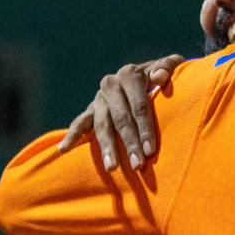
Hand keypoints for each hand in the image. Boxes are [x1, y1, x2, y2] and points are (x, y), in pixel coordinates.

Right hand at [58, 54, 185, 170]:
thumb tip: (159, 76)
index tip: (150, 150)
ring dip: (107, 147)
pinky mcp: (91, 109)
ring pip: (102, 125)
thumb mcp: (171, 67)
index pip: (139, 106)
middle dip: (130, 143)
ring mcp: (100, 98)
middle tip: (137, 165)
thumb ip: (169, 66)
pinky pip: (80, 122)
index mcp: (130, 74)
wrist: (147, 76)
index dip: (145, 128)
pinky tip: (63, 150)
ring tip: (112, 167)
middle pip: (121, 118)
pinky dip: (71, 135)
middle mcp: (111, 84)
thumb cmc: (164, 76)